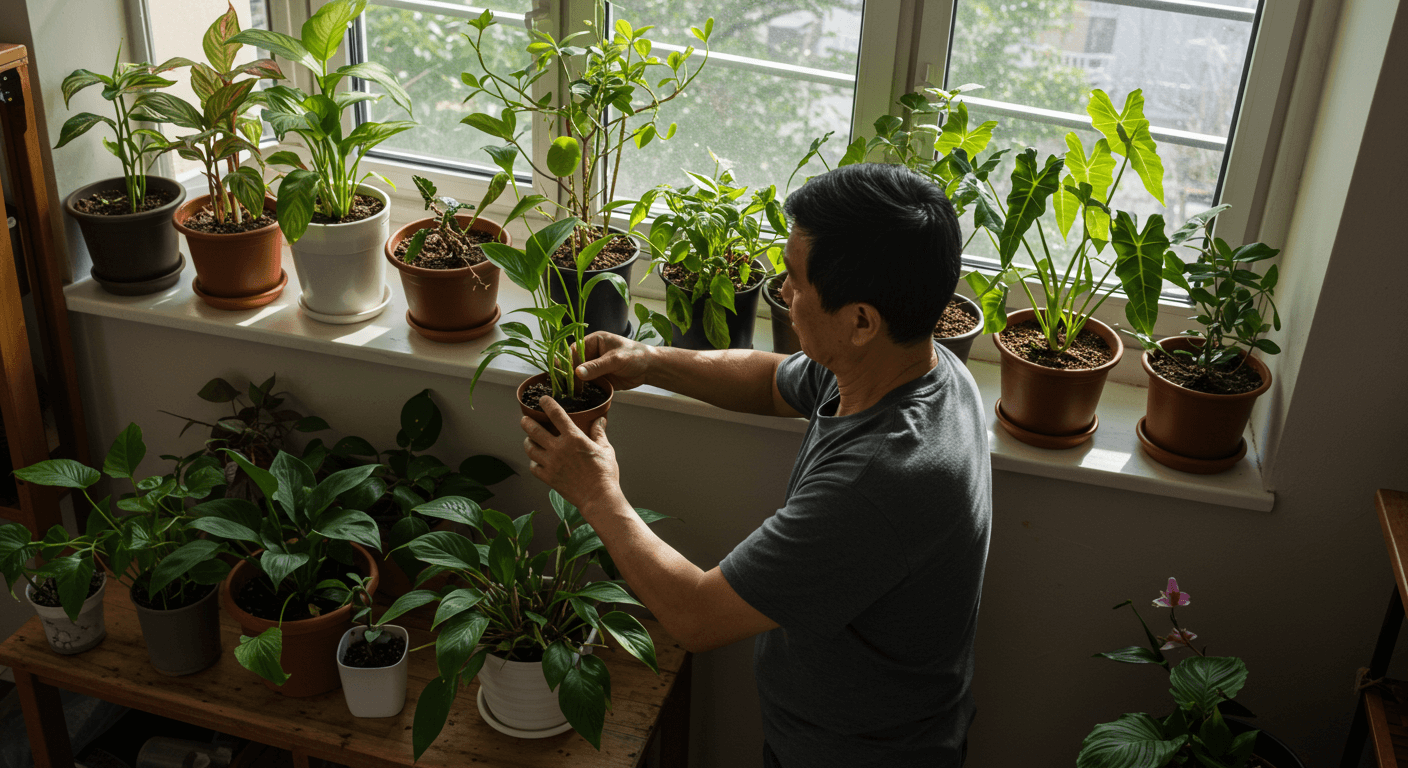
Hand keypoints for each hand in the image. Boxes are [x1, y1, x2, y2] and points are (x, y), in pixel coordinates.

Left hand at [521, 397, 623, 514]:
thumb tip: (599, 420)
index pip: (556, 414)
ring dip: (527, 441)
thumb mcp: (605, 449)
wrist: (598, 497)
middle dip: (527, 422)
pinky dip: (533, 462)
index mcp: (573, 438)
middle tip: (525, 419)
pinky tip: (536, 460)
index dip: (547, 404)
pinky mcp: (548, 478)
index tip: (543, 399)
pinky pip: (533, 467)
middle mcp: (558, 448)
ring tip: (528, 439)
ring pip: (530, 448)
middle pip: (534, 430)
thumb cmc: (604, 474)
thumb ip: (599, 433)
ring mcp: (551, 464)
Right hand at [573, 331, 651, 390]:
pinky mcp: (599, 378)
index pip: (575, 350)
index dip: (568, 361)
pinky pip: (587, 383)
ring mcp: (595, 366)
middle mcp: (592, 353)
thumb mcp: (616, 359)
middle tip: (567, 386)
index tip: (565, 373)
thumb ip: (597, 366)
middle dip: (570, 374)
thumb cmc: (636, 356)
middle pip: (574, 363)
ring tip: (570, 393)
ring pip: (579, 375)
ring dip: (575, 383)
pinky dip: (583, 389)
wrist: (650, 368)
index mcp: (594, 341)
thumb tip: (578, 372)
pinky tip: (578, 396)